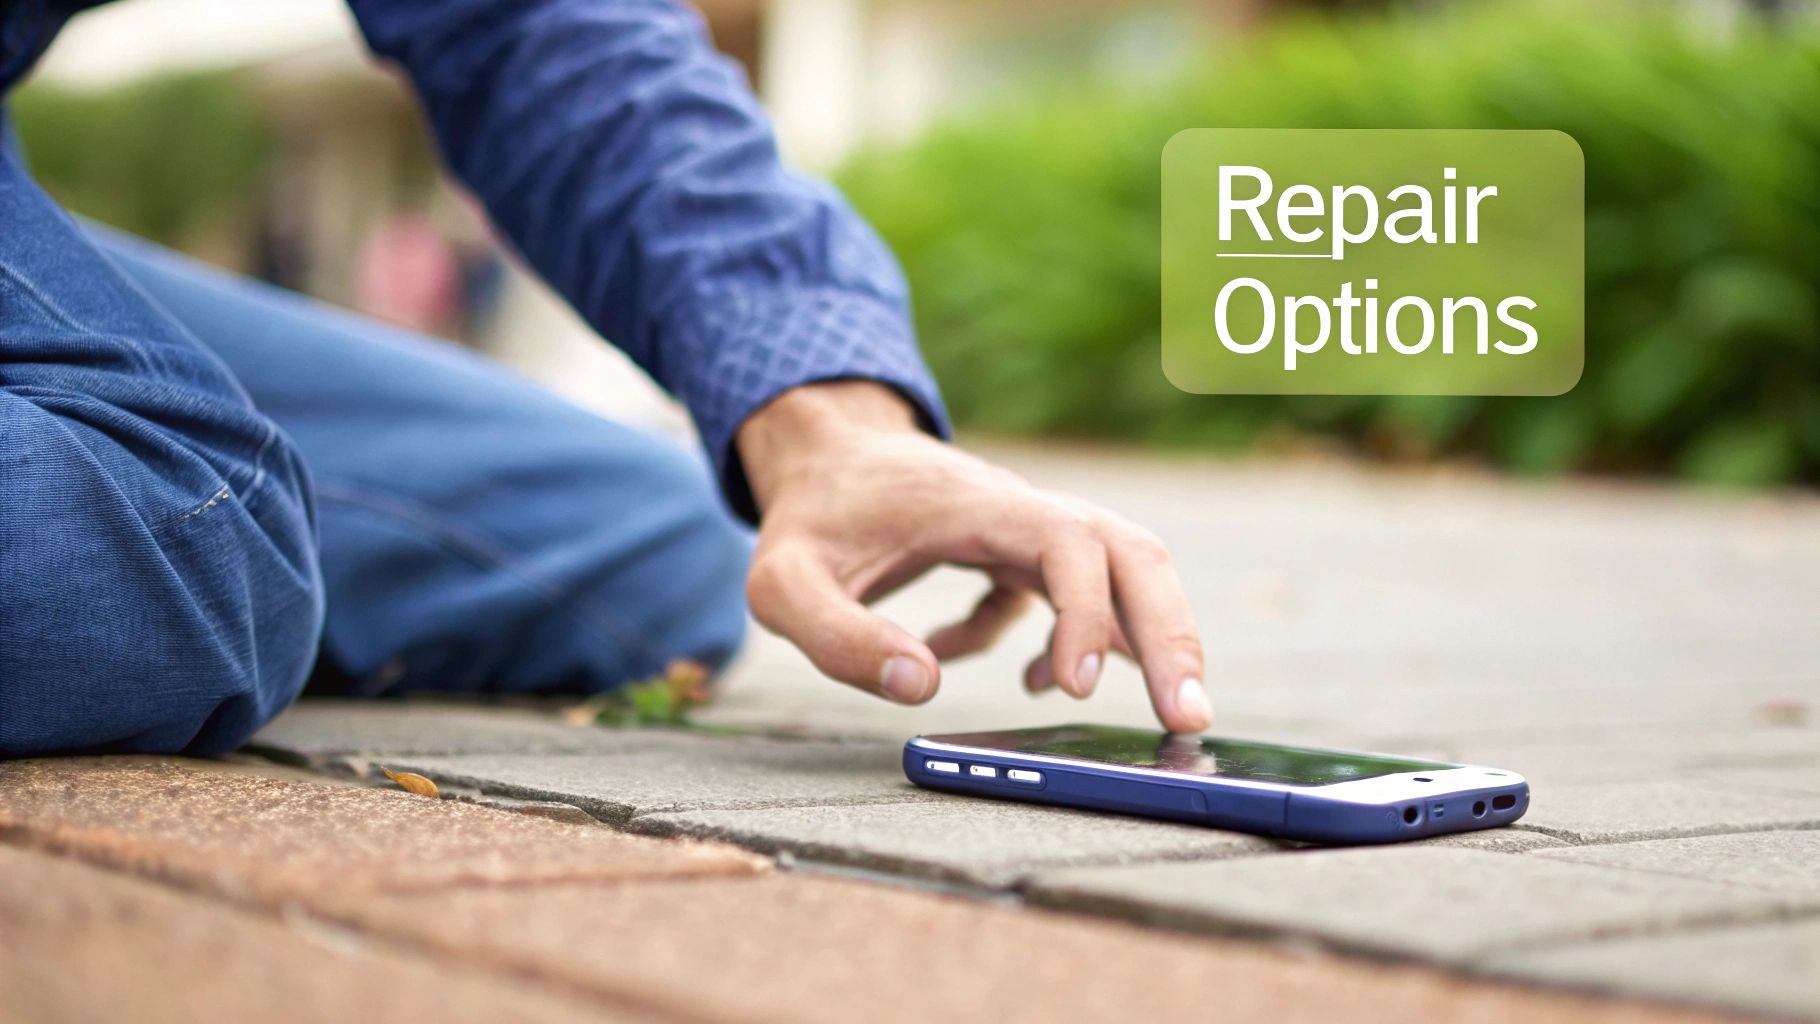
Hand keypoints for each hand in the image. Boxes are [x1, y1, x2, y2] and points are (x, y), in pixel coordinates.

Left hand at [735, 381, 1212, 731]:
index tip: (1076, 690)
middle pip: (1132, 556)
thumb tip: (921, 687)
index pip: (1068, 545)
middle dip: (1170, 634)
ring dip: (1151, 640)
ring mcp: (1031, 532)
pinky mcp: (1025, 555)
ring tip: (1169, 714)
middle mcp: (1023, 512)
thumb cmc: (808, 515)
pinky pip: (1077, 597)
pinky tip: (1028, 681)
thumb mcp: (783, 582)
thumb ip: (838, 636)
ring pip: (1125, 574)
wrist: (824, 453)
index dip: (1086, 613)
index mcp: (977, 507)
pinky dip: (1070, 643)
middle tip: (1189, 718)